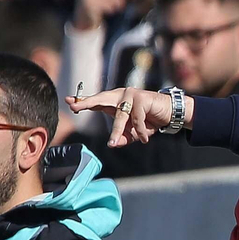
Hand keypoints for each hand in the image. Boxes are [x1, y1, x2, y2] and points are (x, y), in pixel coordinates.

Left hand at [68, 87, 188, 145]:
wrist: (169, 114)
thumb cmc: (148, 121)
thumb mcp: (132, 133)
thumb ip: (122, 138)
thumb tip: (113, 144)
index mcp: (115, 101)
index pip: (96, 101)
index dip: (83, 102)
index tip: (69, 102)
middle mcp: (121, 95)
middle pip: (101, 99)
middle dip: (88, 103)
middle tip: (75, 106)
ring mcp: (131, 95)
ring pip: (120, 116)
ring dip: (118, 132)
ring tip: (113, 144)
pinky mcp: (142, 98)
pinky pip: (137, 119)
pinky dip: (140, 131)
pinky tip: (144, 139)